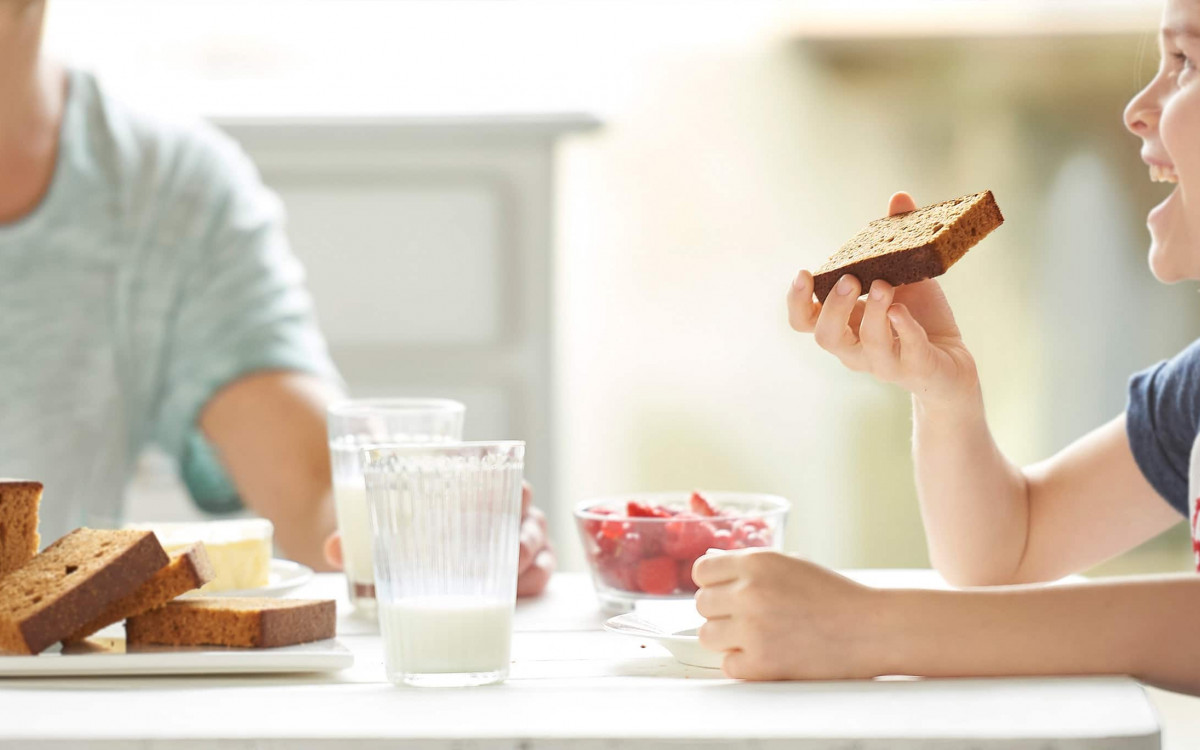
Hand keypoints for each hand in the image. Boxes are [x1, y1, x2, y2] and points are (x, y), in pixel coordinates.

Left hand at [321, 480, 555, 597]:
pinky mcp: (520, 566)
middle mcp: (500, 506)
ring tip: (513, 577)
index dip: (511, 485)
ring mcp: (513, 535)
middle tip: (511, 550)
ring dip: (531, 558)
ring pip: (537, 540)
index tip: (510, 496)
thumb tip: (333, 549)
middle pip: (526, 510)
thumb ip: (356, 535)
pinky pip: (541, 570)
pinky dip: (535, 581)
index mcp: (472, 483)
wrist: (396, 535)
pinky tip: (518, 594)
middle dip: (524, 530)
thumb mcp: (376, 522)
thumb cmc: (395, 520)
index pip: (503, 473)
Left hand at [692, 549, 889, 679]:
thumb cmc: (836, 597)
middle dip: (720, 611)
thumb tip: (715, 569)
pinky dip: (743, 665)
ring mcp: (752, 629)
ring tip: (756, 638)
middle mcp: (749, 592)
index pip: (702, 571)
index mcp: (756, 562)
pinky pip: (728, 665)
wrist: (871, 629)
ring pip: (707, 636)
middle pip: (701, 604)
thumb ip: (751, 568)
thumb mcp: (791, 565)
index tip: (723, 592)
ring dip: (727, 639)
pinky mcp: (760, 664)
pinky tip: (766, 656)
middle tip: (745, 618)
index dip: (713, 583)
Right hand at [786, 192, 978, 408]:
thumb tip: (898, 197)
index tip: (803, 273)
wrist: (951, 361)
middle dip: (834, 307)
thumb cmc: (917, 318)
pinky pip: (906, 352)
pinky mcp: (916, 369)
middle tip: (849, 280)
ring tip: (884, 286)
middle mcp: (855, 349)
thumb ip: (895, 242)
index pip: (804, 321)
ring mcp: (883, 362)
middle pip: (826, 337)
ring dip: (872, 314)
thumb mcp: (905, 276)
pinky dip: (904, 330)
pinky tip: (904, 310)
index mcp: (843, 325)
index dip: (796, 301)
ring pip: (865, 346)